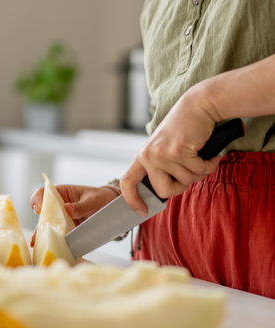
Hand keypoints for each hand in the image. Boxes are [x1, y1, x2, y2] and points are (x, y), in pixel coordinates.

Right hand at [30, 184, 118, 245]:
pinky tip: (51, 249)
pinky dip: (56, 242)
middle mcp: (58, 206)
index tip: (38, 209)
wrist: (111, 208)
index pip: (44, 193)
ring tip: (39, 246)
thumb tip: (68, 209)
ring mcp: (62, 219)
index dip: (37, 200)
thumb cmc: (100, 198)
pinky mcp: (67, 230)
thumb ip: (80, 206)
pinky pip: (59, 236)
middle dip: (39, 225)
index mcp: (62, 193)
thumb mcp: (92, 200)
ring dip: (44, 237)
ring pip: (49, 227)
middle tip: (37, 236)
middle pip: (43, 214)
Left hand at [120, 89, 221, 215]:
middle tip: (190, 171)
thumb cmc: (185, 130)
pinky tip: (210, 153)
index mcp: (143, 156)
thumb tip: (162, 196)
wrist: (200, 105)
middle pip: (164, 192)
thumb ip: (161, 170)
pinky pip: (198, 171)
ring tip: (201, 156)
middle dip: (181, 186)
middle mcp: (148, 155)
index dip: (132, 200)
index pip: (127, 183)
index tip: (142, 212)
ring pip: (185, 182)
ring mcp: (162, 154)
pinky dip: (209, 164)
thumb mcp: (166, 150)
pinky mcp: (178, 151)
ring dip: (199, 172)